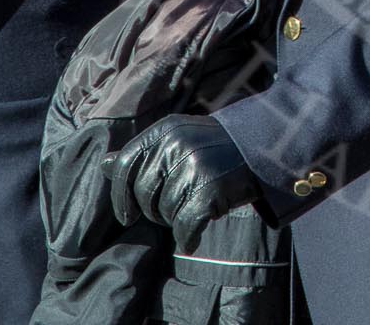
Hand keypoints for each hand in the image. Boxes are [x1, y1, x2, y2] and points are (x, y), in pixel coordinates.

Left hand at [104, 114, 262, 242]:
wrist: (266, 148)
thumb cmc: (216, 148)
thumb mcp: (179, 139)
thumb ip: (143, 154)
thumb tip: (103, 165)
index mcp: (165, 130)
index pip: (125, 164)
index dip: (120, 194)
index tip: (127, 215)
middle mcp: (176, 144)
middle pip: (144, 194)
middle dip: (155, 210)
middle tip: (177, 207)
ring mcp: (193, 165)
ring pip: (164, 212)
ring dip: (176, 220)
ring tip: (195, 208)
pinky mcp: (210, 189)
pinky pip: (184, 226)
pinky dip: (187, 237)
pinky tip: (192, 239)